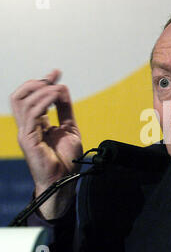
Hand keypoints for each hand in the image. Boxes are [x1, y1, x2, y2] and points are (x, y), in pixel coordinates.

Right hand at [10, 69, 82, 217]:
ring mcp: (26, 132)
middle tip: (53, 77)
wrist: (65, 179)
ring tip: (57, 88)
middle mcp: (27, 126)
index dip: (41, 83)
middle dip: (37, 83)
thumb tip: (63, 89)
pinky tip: (55, 97)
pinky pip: (31, 115)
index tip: (56, 72)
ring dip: (42, 91)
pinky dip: (43, 102)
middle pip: (20, 96)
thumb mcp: (69, 128)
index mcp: (35, 123)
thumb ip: (65, 110)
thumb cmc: (66, 158)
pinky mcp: (28, 140)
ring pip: (23, 102)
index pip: (30, 97)